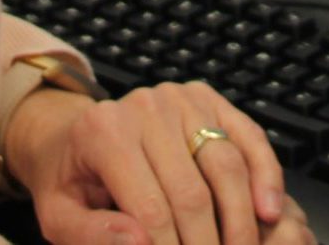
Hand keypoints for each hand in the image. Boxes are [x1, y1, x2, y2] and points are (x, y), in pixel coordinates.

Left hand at [4, 80, 313, 244]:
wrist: (73, 131)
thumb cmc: (70, 180)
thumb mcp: (58, 215)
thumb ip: (91, 233)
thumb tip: (139, 242)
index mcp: (104, 133)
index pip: (150, 209)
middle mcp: (145, 107)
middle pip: (193, 192)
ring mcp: (181, 98)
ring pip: (226, 165)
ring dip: (242, 222)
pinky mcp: (208, 99)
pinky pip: (247, 136)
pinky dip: (265, 175)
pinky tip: (270, 213)